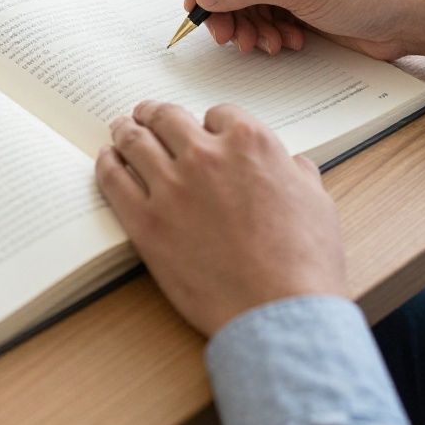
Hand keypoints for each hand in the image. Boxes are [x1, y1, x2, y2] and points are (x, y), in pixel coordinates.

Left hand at [96, 100, 346, 336]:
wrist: (279, 311)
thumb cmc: (305, 262)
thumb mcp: (317, 203)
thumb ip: (298, 175)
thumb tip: (294, 166)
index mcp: (250, 143)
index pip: (218, 114)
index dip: (210, 121)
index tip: (203, 128)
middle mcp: (206, 155)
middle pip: (168, 118)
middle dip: (155, 113)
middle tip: (145, 113)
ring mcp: (171, 187)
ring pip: (136, 142)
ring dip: (126, 130)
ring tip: (121, 128)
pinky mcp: (146, 222)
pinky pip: (114, 180)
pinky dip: (107, 164)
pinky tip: (106, 160)